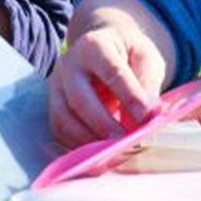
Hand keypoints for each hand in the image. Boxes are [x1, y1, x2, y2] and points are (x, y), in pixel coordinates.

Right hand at [47, 0, 173, 147]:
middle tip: (126, 142)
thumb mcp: (146, 58)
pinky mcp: (53, 105)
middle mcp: (69, 64)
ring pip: (64, 119)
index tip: (145, 118)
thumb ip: (147, 84)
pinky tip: (99, 155)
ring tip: (114, 154)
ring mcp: (57, 86)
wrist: (103, 47)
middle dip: (103, 125)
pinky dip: (78, 147)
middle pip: (80, 99)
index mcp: (95, 46)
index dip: (129, 96)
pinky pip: (59, 131)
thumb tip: (147, 115)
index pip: (112, 72)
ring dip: (89, 141)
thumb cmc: (128, 54)